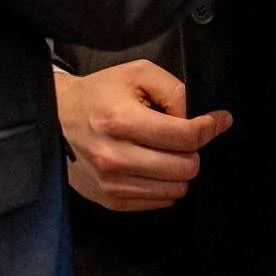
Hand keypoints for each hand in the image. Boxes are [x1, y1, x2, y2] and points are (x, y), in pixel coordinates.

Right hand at [54, 61, 231, 211]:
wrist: (57, 118)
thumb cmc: (100, 93)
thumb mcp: (138, 73)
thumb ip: (174, 91)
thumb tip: (200, 120)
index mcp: (122, 121)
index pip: (186, 136)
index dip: (210, 127)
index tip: (219, 120)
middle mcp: (114, 157)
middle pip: (185, 167)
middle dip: (193, 150)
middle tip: (182, 136)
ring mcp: (110, 183)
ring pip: (175, 189)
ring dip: (179, 170)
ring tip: (164, 151)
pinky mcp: (108, 200)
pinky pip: (158, 202)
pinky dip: (163, 185)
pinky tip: (151, 165)